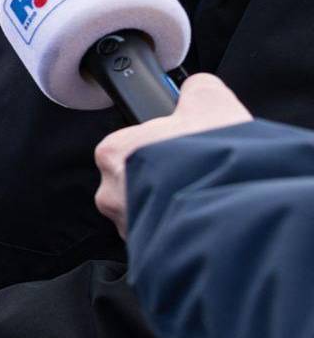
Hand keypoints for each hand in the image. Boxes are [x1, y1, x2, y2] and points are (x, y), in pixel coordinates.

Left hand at [93, 73, 250, 236]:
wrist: (228, 214)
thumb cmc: (210, 157)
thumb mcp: (211, 102)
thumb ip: (197, 89)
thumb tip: (196, 88)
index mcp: (113, 153)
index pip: (129, 142)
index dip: (162, 140)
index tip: (182, 142)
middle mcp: (109, 192)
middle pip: (138, 176)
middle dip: (166, 174)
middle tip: (198, 169)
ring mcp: (126, 225)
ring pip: (149, 207)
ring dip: (173, 200)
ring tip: (204, 192)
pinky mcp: (147, 249)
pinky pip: (163, 232)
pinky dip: (181, 224)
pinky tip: (203, 214)